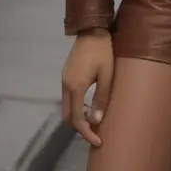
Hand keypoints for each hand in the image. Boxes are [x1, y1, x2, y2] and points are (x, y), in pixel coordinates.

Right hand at [61, 29, 114, 145]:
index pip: (77, 119)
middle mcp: (66, 86)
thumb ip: (101, 97)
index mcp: (75, 87)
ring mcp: (64, 80)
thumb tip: (96, 120)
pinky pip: (68, 98)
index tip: (98, 141)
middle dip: (80, 128)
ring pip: (66, 108)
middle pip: (67, 117)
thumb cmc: (103, 51)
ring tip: (93, 121)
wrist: (92, 29)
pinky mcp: (66, 75)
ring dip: (77, 118)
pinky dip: (75, 107)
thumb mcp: (107, 75)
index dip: (86, 133)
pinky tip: (88, 106)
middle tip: (95, 134)